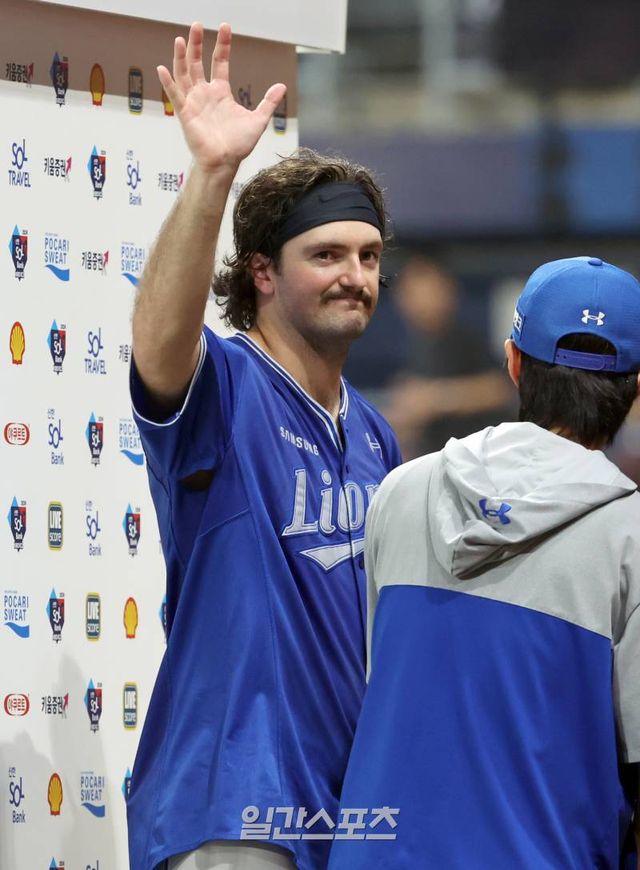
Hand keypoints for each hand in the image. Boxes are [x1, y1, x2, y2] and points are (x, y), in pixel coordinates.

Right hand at [158, 22, 286, 172]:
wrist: (225, 162)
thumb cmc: (238, 145)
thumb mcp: (258, 120)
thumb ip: (268, 102)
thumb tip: (282, 86)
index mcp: (221, 93)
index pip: (220, 62)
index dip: (222, 45)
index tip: (225, 27)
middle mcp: (205, 94)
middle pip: (197, 62)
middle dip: (197, 44)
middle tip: (197, 25)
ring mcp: (193, 102)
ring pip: (183, 74)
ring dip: (181, 57)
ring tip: (181, 39)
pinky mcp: (185, 114)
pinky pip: (174, 95)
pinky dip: (168, 82)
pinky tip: (163, 68)